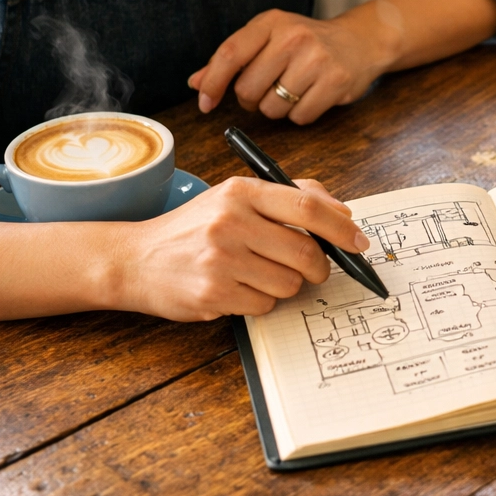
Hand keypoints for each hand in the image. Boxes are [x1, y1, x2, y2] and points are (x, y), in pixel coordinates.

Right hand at [113, 176, 368, 320]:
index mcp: (242, 191)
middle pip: (306, 252)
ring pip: (289, 283)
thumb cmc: (196, 227)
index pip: (307, 208)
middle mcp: (230, 221)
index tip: (359, 243)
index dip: (341, 228)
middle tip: (316, 270)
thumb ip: (291, 197)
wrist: (136, 258)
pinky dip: (261, 301)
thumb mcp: (237, 197)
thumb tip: (344, 213)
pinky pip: (265, 305)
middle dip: (320, 267)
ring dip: (286, 285)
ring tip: (258, 273)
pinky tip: (239, 288)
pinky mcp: (212, 293)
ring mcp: (220, 259)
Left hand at [188, 8, 397, 124]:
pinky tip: (311, 96)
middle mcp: (293, 37)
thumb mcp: (269, 37)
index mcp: (271, 22)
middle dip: (251, 98)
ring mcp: (317, 60)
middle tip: (268, 87)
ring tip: (293, 90)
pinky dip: (300, 114)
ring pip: (272, 108)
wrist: (360, 41)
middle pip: (248, 89)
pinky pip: (299, 117)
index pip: (230, 54)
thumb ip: (233, 59)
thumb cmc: (308, 42)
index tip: (205, 103)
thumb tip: (196, 82)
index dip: (213, 83)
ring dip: (277, 108)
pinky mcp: (336, 82)